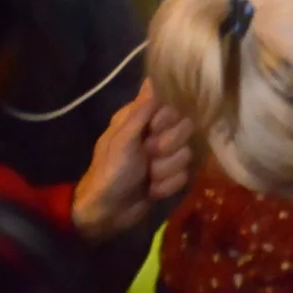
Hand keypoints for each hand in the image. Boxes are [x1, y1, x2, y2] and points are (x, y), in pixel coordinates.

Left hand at [73, 86, 178, 240]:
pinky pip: (184, 177)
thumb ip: (140, 111)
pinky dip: (166, 187)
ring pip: (186, 155)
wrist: (106, 213)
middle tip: (148, 157)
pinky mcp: (169, 178)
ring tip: (147, 179)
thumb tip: (151, 79)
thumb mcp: (122, 140)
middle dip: (167, 148)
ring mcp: (164, 158)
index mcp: (140, 121)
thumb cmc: (109, 171)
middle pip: (186, 129)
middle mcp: (155, 136)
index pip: (172, 108)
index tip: (153, 130)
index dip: (167, 121)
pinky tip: (151, 191)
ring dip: (164, 170)